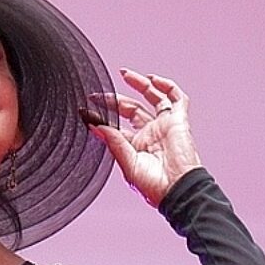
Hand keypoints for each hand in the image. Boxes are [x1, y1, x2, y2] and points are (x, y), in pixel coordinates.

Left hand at [86, 69, 202, 206]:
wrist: (178, 190)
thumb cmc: (154, 187)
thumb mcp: (127, 163)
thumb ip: (112, 141)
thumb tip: (94, 124)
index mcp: (135, 146)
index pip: (115, 125)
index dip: (101, 116)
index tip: (86, 109)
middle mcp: (149, 134)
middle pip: (131, 109)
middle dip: (114, 99)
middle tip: (99, 93)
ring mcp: (164, 126)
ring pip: (152, 98)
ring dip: (140, 84)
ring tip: (124, 73)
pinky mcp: (179, 121)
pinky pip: (176, 98)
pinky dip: (167, 86)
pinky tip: (154, 79)